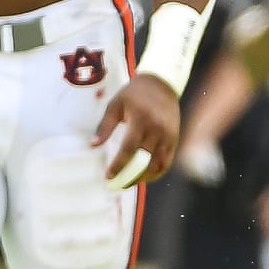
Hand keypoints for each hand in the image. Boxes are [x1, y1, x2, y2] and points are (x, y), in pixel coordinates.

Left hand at [94, 74, 180, 188]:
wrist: (161, 84)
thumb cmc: (134, 94)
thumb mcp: (115, 105)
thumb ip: (105, 126)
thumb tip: (94, 145)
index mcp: (141, 119)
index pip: (129, 149)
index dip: (119, 165)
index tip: (108, 176)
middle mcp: (157, 129)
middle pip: (145, 161)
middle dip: (131, 176)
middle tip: (118, 185)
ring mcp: (168, 136)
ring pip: (158, 165)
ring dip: (144, 177)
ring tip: (130, 182)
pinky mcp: (174, 139)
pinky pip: (167, 161)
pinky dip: (157, 172)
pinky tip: (145, 176)